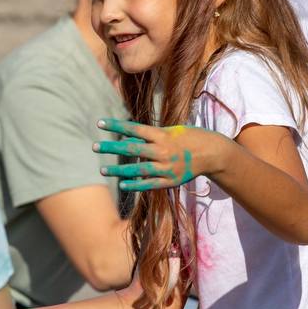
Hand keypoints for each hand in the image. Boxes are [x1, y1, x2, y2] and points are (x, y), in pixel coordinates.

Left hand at [94, 118, 229, 191]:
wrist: (213, 154)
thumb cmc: (191, 137)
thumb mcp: (172, 131)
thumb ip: (151, 135)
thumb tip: (129, 138)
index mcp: (162, 135)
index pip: (134, 128)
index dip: (116, 126)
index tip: (100, 123)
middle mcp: (162, 151)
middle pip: (131, 149)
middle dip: (111, 148)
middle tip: (94, 146)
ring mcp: (166, 168)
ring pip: (137, 169)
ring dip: (118, 170)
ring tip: (102, 169)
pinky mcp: (170, 181)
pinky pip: (149, 184)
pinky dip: (135, 184)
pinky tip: (122, 184)